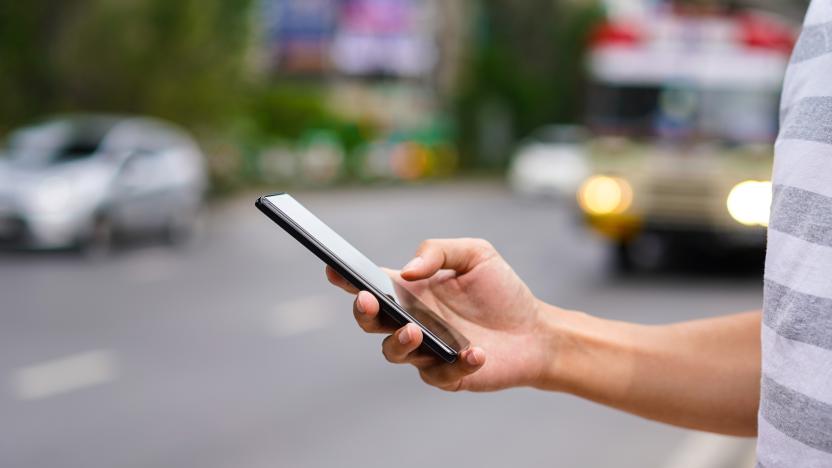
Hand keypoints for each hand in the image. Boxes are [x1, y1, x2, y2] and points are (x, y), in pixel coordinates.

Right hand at [325, 238, 553, 391]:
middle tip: (368, 300)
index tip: (334, 268)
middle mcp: (412, 321)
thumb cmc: (501, 290)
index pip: (371, 284)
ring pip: (394, 352)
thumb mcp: (476, 254)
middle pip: (371, 322)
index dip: (347, 278)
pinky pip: (438, 374)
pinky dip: (455, 364)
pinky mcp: (447, 376)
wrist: (536, 330)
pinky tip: (474, 354)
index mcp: (412, 291)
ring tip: (416, 331)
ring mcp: (426, 350)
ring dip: (399, 342)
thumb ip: (438, 251)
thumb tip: (408, 270)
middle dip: (363, 312)